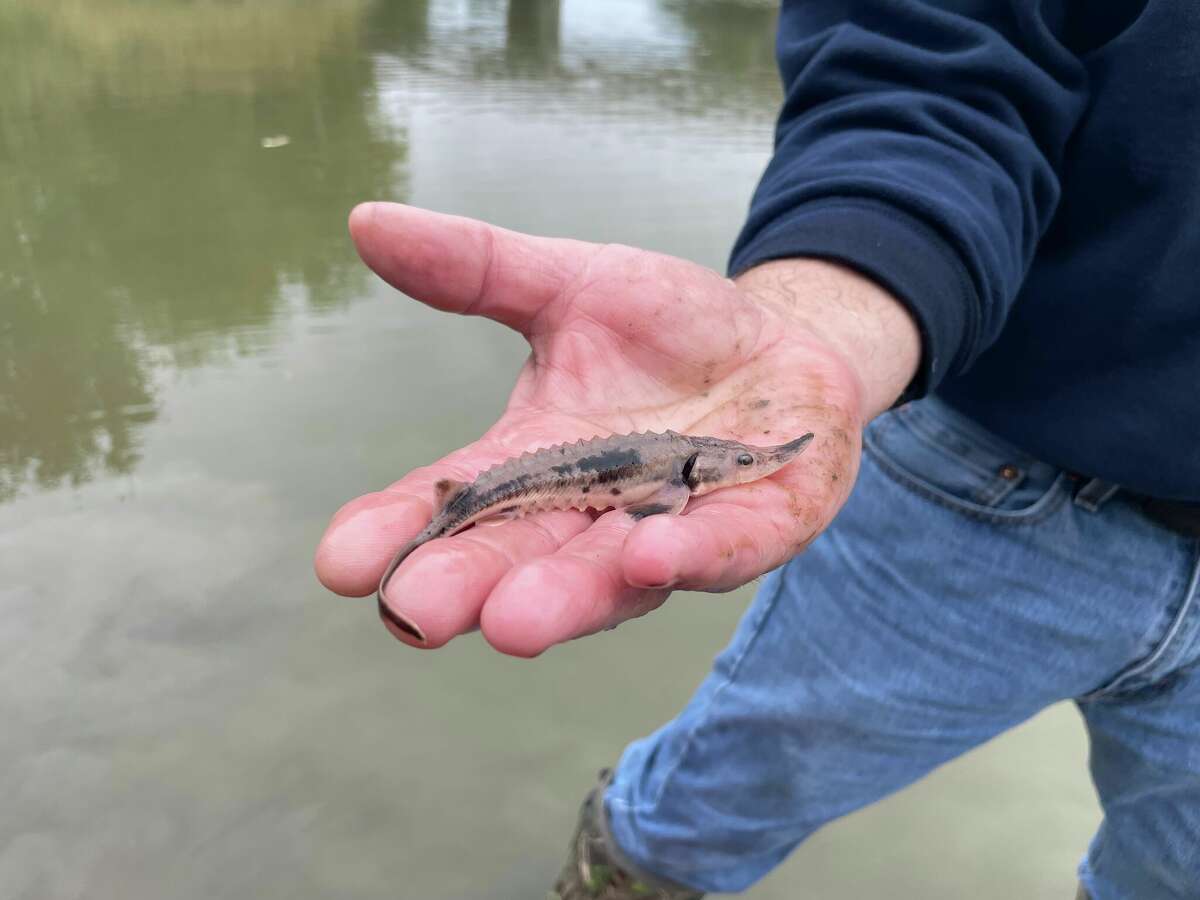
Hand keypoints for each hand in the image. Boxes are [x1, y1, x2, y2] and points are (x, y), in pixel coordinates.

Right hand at [315, 203, 918, 655]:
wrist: (780, 346)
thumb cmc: (667, 329)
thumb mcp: (571, 285)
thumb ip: (480, 268)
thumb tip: (366, 221)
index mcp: (533, 465)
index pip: (455, 506)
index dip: (399, 534)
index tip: (341, 561)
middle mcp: (588, 518)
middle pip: (517, 563)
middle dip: (468, 589)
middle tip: (412, 613)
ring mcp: (669, 532)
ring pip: (609, 581)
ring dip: (564, 601)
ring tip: (512, 622)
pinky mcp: (752, 530)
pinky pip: (719, 551)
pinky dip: (688, 556)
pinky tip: (649, 555)